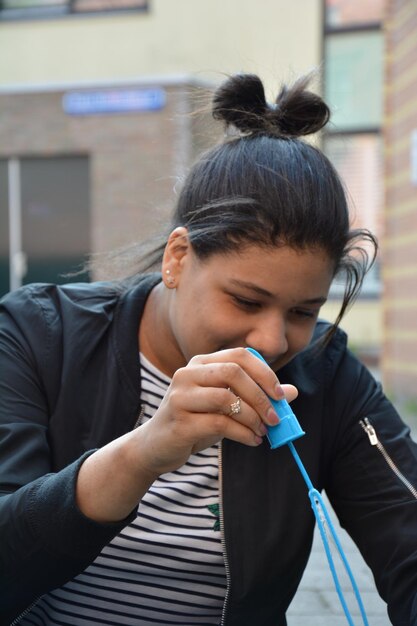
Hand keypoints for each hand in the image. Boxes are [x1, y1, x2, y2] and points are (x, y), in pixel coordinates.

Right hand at [136, 347, 297, 475]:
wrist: (155, 447)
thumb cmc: (194, 423)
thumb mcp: (226, 407)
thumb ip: (254, 396)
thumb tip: (292, 392)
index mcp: (201, 364)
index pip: (239, 355)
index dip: (264, 373)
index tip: (280, 396)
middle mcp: (188, 374)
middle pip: (233, 372)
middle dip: (261, 396)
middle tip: (276, 418)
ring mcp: (180, 396)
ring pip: (227, 398)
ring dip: (253, 417)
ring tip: (263, 432)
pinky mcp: (179, 421)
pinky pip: (219, 423)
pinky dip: (243, 433)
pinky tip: (252, 441)